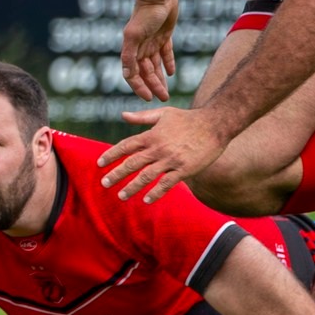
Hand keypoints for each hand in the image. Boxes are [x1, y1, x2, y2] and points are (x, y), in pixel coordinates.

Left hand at [98, 106, 228, 202]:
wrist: (215, 124)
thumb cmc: (188, 118)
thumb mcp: (163, 114)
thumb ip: (142, 117)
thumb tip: (122, 115)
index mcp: (151, 135)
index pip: (126, 146)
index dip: (111, 154)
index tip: (99, 163)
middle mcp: (158, 148)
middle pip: (132, 163)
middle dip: (116, 174)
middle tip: (104, 183)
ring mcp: (171, 160)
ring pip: (146, 176)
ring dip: (132, 187)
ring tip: (121, 196)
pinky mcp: (185, 169)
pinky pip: (167, 184)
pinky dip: (156, 192)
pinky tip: (147, 200)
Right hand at [119, 0, 179, 101]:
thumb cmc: (145, 14)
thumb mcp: (134, 35)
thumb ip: (129, 55)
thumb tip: (126, 74)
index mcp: (131, 49)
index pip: (132, 74)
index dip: (139, 87)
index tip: (148, 98)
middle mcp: (140, 48)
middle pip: (145, 73)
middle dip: (153, 87)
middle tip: (163, 98)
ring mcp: (152, 42)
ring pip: (155, 66)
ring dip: (160, 80)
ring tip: (167, 92)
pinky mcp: (164, 36)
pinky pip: (166, 54)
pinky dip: (168, 64)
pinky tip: (172, 73)